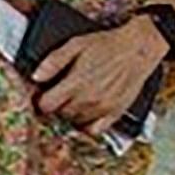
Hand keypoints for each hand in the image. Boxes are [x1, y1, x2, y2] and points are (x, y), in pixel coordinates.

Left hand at [29, 19, 170, 131]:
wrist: (139, 48)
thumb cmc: (108, 44)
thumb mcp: (76, 44)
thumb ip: (53, 61)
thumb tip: (36, 76)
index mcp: (75, 84)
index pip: (46, 106)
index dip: (40, 100)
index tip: (42, 95)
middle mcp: (88, 99)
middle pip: (59, 114)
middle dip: (56, 106)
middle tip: (60, 94)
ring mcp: (103, 108)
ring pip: (75, 122)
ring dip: (71, 113)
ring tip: (75, 100)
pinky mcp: (116, 112)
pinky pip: (96, 130)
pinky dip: (88, 125)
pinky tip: (87, 113)